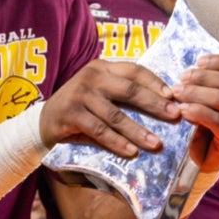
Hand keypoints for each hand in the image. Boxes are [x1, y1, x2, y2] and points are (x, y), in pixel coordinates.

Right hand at [40, 59, 178, 158]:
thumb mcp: (99, 92)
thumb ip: (122, 92)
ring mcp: (80, 94)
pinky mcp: (71, 114)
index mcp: (102, 67)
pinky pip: (99, 130)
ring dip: (138, 131)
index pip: (134, 70)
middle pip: (129, 89)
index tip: (174, 96)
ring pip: (116, 114)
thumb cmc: (80, 107)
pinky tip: (131, 152)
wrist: (44, 120)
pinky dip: (116, 142)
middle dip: (154, 104)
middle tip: (175, 116)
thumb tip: (163, 104)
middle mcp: (91, 76)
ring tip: (156, 144)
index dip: (155, 83)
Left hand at [175, 55, 218, 173]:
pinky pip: (216, 120)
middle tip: (183, 78)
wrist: (207, 154)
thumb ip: (212, 80)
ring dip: (196, 93)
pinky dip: (197, 112)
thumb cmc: (209, 121)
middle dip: (204, 77)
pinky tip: (183, 110)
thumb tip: (197, 66)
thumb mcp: (213, 95)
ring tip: (178, 92)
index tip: (199, 62)